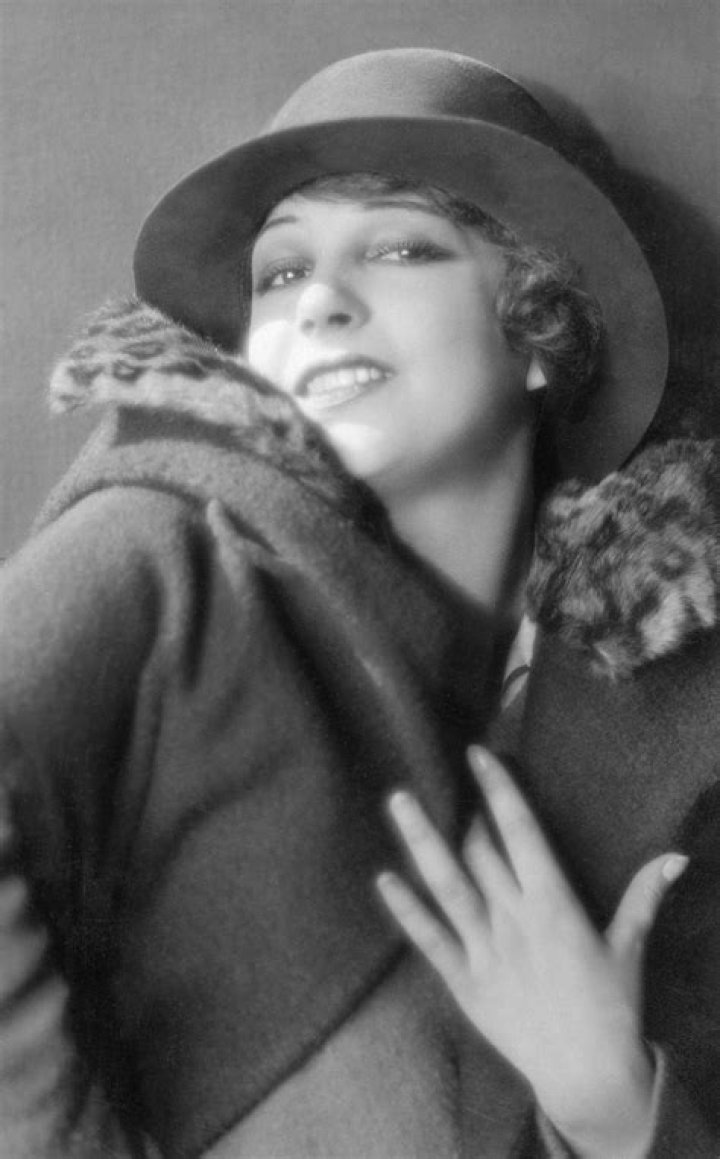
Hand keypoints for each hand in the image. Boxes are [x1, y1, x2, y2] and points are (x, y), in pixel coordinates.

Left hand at [377, 746, 687, 1155]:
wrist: (587, 1076)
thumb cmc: (612, 1007)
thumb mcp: (629, 946)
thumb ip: (643, 896)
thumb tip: (675, 855)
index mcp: (554, 904)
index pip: (521, 832)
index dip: (499, 789)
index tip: (479, 754)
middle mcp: (514, 920)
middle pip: (479, 851)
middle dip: (462, 811)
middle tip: (444, 778)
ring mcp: (485, 949)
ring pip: (447, 885)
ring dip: (421, 841)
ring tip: (399, 800)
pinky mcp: (464, 981)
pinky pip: (430, 940)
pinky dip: (406, 909)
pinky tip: (384, 879)